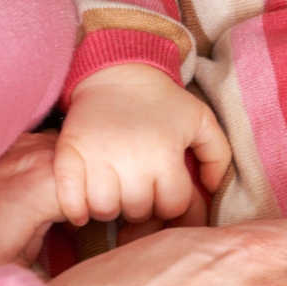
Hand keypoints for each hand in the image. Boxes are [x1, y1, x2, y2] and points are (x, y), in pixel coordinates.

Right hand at [55, 64, 230, 228]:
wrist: (117, 73)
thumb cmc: (162, 101)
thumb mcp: (201, 120)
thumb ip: (218, 155)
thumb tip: (211, 188)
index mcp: (165, 156)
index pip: (172, 206)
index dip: (171, 204)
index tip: (164, 192)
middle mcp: (132, 162)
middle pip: (138, 211)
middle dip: (142, 206)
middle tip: (138, 190)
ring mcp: (97, 160)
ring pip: (105, 210)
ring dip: (111, 208)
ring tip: (115, 194)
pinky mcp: (68, 156)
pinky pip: (69, 202)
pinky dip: (75, 211)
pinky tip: (84, 208)